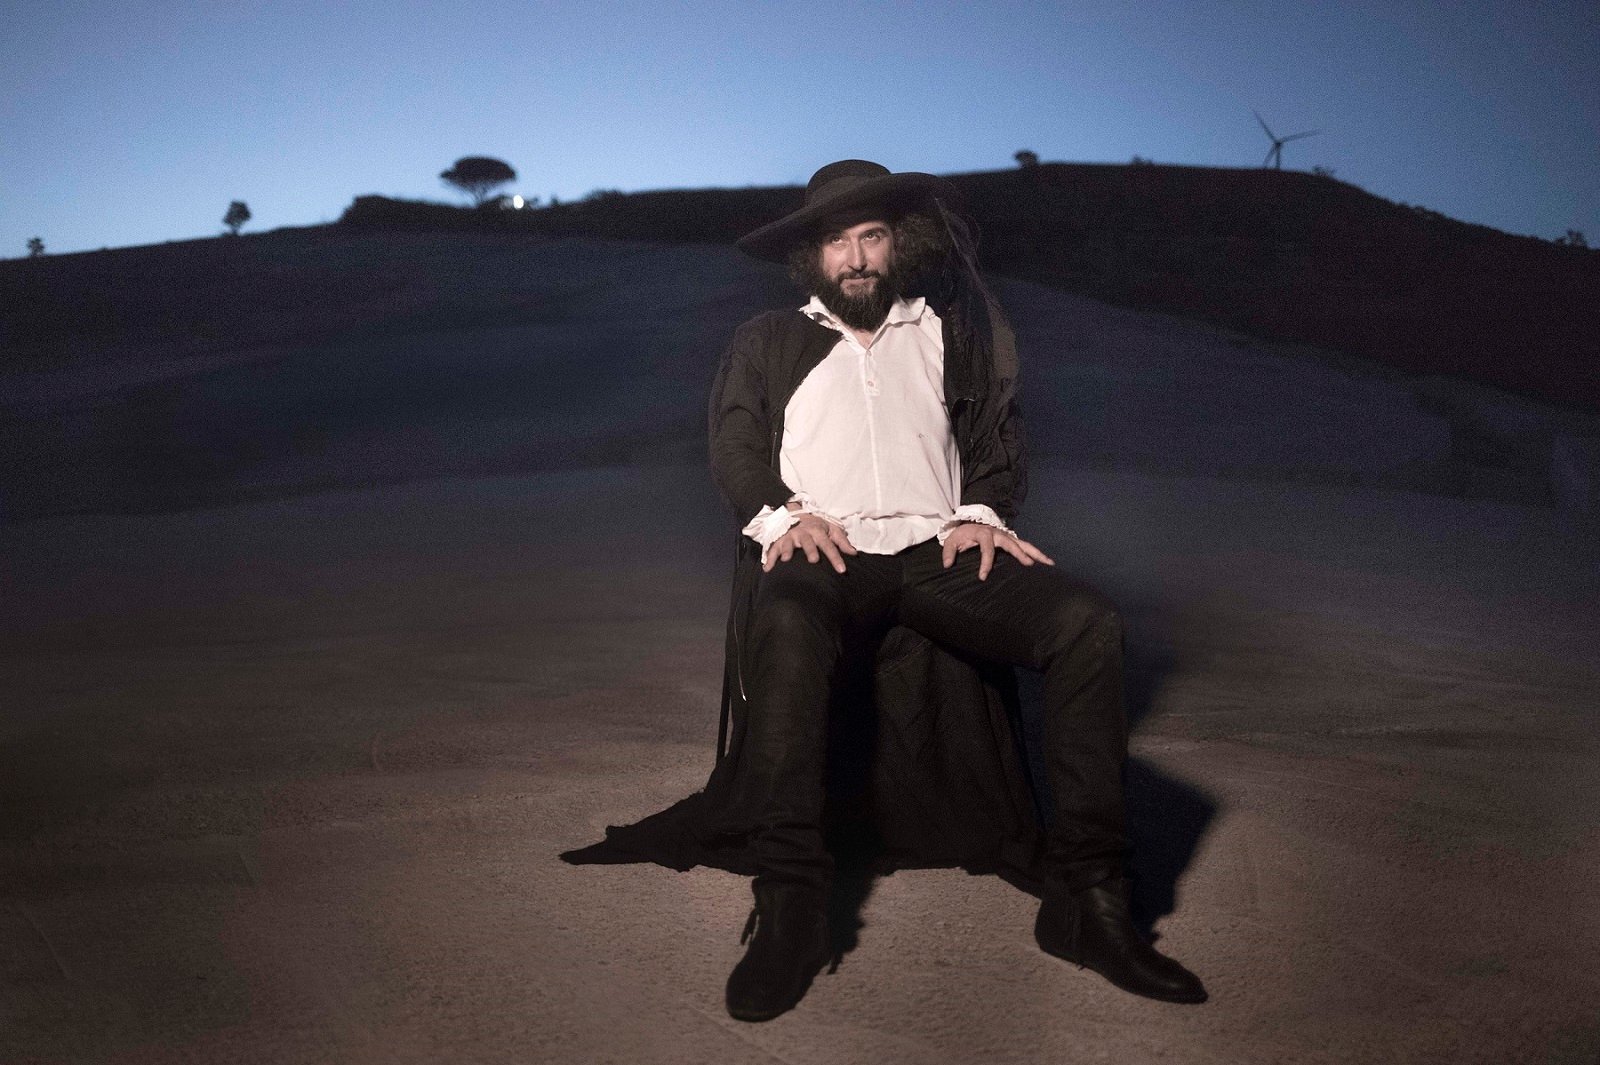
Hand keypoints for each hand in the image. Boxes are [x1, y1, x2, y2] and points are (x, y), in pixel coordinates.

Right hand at [765, 513, 858, 572]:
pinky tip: (768, 568)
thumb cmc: (815, 524)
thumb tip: (854, 553)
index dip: (836, 558)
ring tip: (785, 559)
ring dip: (786, 550)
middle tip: (813, 560)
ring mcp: (790, 536)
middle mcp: (803, 533)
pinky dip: (769, 558)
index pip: (829, 545)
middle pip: (808, 542)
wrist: (794, 511)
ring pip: (788, 543)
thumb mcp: (830, 528)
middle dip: (810, 550)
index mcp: (818, 531)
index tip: (842, 570)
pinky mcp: (779, 540)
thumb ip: (841, 541)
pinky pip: (773, 549)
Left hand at [940, 522, 1054, 580]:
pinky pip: (1024, 547)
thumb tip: (947, 565)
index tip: (983, 577)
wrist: (970, 522)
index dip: (985, 562)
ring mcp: (1007, 536)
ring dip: (1037, 553)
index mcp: (983, 533)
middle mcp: (998, 534)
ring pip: (1024, 544)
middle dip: (1021, 554)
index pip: (987, 548)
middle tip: (1030, 564)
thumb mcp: (951, 540)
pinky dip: (1035, 554)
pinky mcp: (1011, 540)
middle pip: (1012, 543)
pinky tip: (1046, 563)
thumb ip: (948, 551)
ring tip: (1050, 563)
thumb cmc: (962, 534)